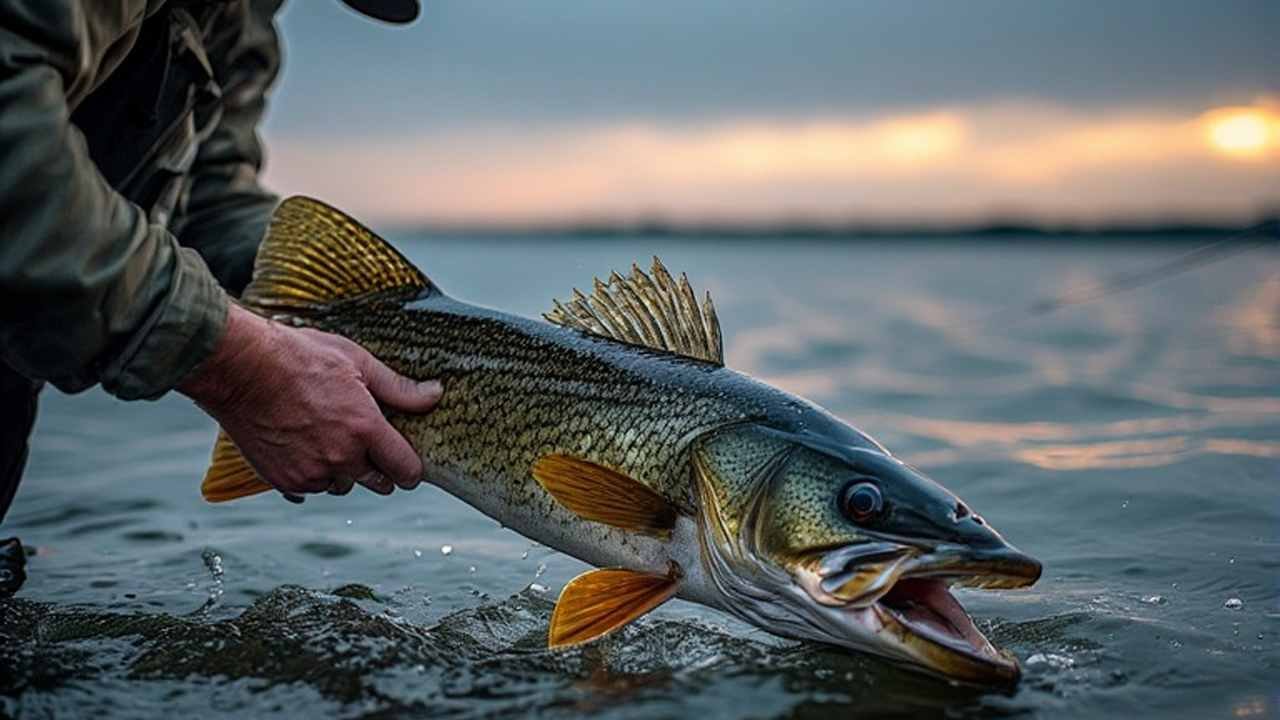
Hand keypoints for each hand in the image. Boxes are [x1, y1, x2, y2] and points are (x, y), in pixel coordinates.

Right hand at [179, 303, 441, 498]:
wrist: (240, 369)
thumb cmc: (299, 357)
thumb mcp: (357, 361)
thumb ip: (398, 387)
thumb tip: (436, 394)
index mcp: (365, 430)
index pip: (406, 470)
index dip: (411, 468)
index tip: (407, 461)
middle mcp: (340, 458)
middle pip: (378, 484)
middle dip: (379, 469)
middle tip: (368, 444)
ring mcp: (310, 473)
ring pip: (342, 486)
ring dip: (342, 471)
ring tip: (328, 436)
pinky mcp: (283, 481)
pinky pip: (310, 489)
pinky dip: (311, 474)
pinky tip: (303, 447)